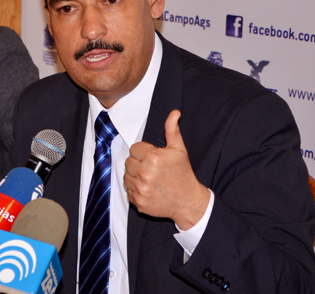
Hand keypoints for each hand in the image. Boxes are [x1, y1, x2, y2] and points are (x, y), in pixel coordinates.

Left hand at [124, 110, 209, 229]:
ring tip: (150, 178)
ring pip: (126, 175)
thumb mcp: (179, 150)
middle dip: (138, 163)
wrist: (188, 201)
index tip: (153, 158)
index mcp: (153, 157)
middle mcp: (145, 173)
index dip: (144, 152)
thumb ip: (172, 130)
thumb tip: (174, 113)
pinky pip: (128, 190)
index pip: (134, 148)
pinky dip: (135, 189)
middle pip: (128, 161)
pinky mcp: (138, 201)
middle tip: (152, 169)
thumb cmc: (183, 174)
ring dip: (135, 176)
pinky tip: (148, 188)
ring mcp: (140, 188)